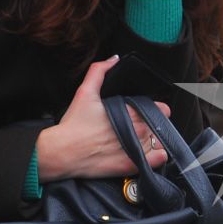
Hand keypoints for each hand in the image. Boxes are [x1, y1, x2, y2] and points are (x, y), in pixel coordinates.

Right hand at [34, 57, 171, 181]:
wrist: (62, 153)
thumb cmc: (73, 125)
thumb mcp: (84, 92)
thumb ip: (99, 72)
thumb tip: (113, 60)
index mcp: (129, 110)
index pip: (158, 108)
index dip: (154, 109)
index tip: (145, 112)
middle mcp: (136, 128)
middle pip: (160, 124)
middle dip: (152, 124)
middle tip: (139, 127)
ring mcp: (137, 147)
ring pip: (160, 142)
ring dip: (154, 140)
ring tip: (139, 140)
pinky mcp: (133, 164)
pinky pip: (159, 159)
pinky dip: (157, 156)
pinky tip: (147, 153)